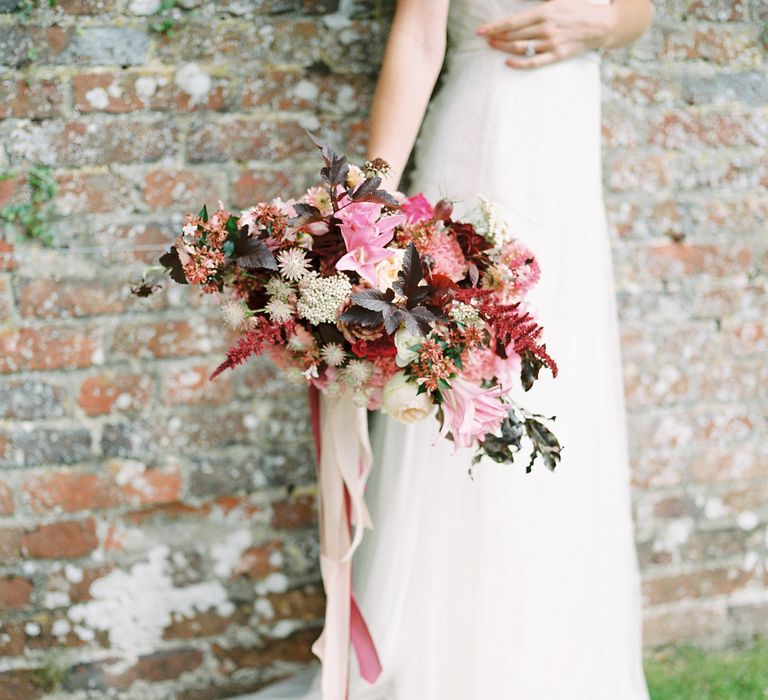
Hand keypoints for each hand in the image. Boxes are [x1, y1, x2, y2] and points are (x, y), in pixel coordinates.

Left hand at [476, 0, 616, 68]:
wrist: (602, 24)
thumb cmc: (579, 8)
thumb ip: (540, 0)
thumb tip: (525, 1)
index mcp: (545, 12)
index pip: (513, 21)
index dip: (494, 26)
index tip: (480, 30)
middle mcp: (546, 28)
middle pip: (513, 35)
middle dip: (496, 36)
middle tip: (484, 38)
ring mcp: (551, 43)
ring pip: (520, 47)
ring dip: (503, 47)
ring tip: (492, 45)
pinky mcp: (557, 56)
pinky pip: (534, 62)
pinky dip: (519, 63)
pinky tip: (508, 62)